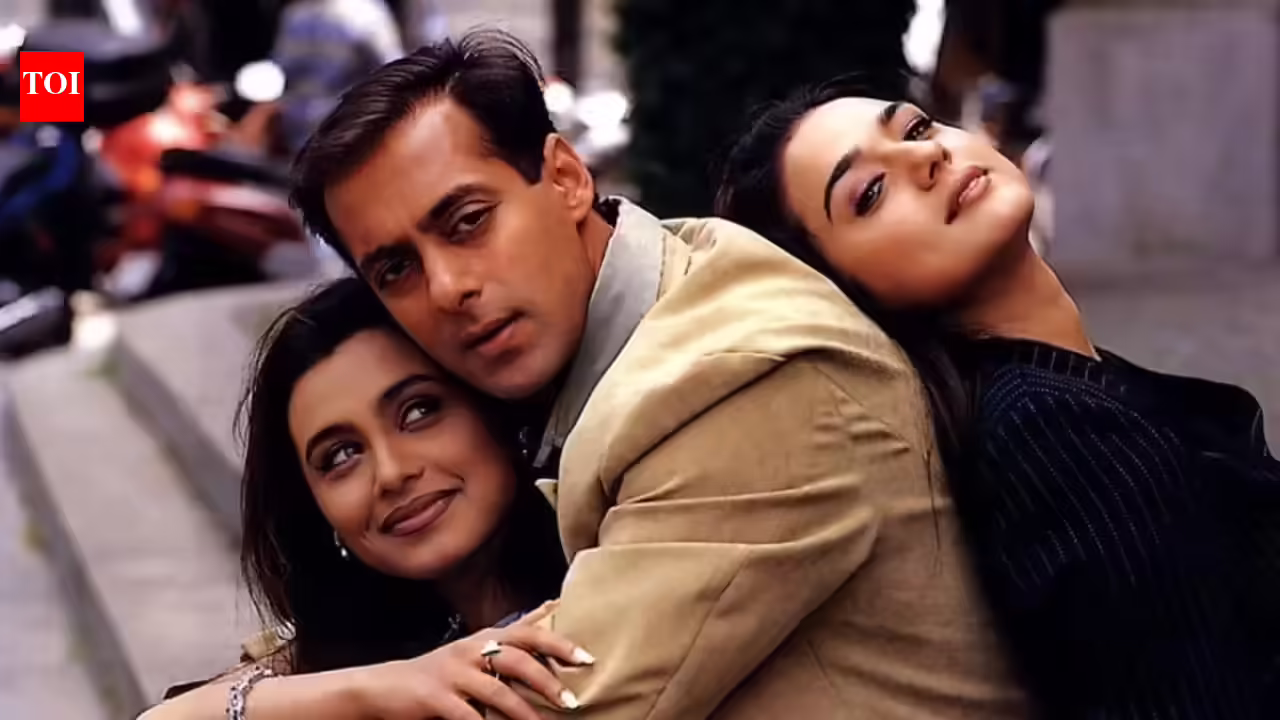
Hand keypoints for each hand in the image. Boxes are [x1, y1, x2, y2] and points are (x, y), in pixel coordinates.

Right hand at [352, 622, 592, 719]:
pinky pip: (467, 716)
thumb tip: (554, 605)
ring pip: (497, 691)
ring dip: (524, 712)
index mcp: (486, 637)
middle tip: (572, 701)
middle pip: (516, 659)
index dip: (559, 643)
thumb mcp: (477, 645)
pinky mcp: (436, 697)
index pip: (528, 633)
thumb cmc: (442, 670)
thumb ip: (514, 631)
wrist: (386, 686)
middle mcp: (471, 649)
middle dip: (547, 680)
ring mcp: (453, 673)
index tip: (587, 658)